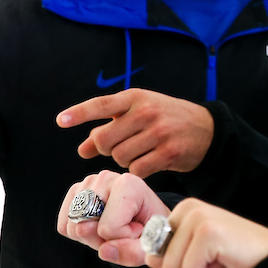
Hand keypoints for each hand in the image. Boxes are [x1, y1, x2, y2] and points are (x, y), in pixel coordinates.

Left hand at [56, 89, 214, 177]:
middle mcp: (146, 112)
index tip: (61, 121)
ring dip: (123, 160)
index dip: (79, 113)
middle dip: (105, 148)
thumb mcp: (138, 115)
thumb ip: (109, 128)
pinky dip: (138, 170)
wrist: (206, 129)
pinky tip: (148, 162)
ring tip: (137, 153)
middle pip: (105, 139)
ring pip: (120, 157)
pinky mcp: (169, 152)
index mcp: (136, 97)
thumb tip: (81, 149)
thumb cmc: (164, 119)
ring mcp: (159, 132)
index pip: (101, 104)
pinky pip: (138, 169)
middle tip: (117, 147)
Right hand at [57, 170, 170, 266]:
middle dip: (104, 240)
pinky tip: (99, 225)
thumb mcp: (150, 245)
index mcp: (129, 184)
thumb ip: (132, 252)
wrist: (147, 217)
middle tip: (124, 231)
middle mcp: (105, 177)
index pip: (109, 229)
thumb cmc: (151, 229)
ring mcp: (86, 183)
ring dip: (92, 238)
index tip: (137, 228)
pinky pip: (64, 227)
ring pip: (74, 229)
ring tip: (114, 227)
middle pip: (86, 228)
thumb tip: (104, 251)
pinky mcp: (74, 192)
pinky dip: (79, 234)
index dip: (123, 239)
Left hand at [142, 199, 267, 267]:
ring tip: (217, 260)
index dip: (173, 264)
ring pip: (170, 264)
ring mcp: (199, 217)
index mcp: (184, 211)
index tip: (201, 259)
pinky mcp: (208, 231)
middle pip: (157, 257)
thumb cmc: (236, 265)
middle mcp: (189, 208)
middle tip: (210, 262)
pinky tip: (223, 261)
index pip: (152, 248)